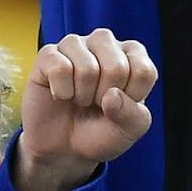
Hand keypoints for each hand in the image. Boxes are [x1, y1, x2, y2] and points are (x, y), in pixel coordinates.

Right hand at [11, 31, 157, 190]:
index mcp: (132, 54)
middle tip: (95, 103)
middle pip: (116, 67)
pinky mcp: (48, 54)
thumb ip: (132, 115)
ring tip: (79, 99)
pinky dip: (62, 91)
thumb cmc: (99, 132)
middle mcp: (104, 43)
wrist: (62, 148)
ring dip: (82, 95)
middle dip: (104, 98)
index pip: (143, 71)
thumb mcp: (128, 130)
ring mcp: (75, 45)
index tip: (120, 105)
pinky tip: (61, 94)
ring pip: (87, 68)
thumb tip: (111, 95)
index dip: (132, 99)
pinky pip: (59, 68)